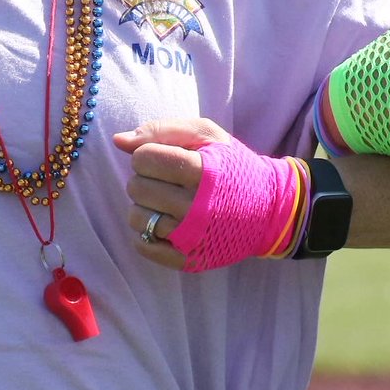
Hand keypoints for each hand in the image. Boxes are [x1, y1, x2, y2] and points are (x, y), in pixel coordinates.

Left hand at [114, 117, 229, 268]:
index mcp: (202, 172)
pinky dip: (146, 233)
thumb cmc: (232, 166)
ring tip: (165, 201)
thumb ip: (162, 130)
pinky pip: (143, 246)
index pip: (144, 158)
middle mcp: (197, 207)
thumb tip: (119, 140)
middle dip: (145, 179)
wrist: (270, 209)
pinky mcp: (189, 259)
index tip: (163, 158)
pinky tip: (164, 222)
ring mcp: (192, 237)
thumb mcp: (206, 135)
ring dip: (145, 205)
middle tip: (166, 181)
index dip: (147, 154)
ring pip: (136, 217)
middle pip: (137, 187)